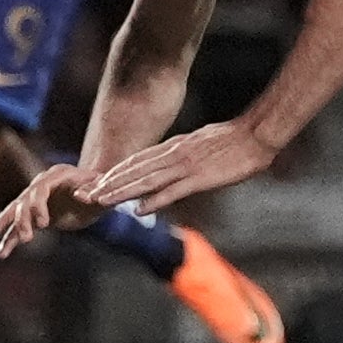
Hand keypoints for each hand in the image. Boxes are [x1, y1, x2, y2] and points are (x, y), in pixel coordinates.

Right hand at [0, 163, 109, 255]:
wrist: (94, 194)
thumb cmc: (100, 188)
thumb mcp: (100, 190)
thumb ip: (93, 192)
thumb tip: (82, 197)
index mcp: (57, 175)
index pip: (41, 188)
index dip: (38, 205)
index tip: (43, 224)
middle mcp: (41, 185)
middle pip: (25, 200)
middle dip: (23, 219)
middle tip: (28, 238)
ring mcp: (35, 200)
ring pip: (16, 212)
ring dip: (9, 228)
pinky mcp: (34, 216)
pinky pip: (18, 227)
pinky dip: (10, 240)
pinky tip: (1, 254)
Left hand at [86, 119, 276, 217]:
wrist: (257, 134)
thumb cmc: (235, 140)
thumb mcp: (202, 144)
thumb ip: (184, 155)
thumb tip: (172, 165)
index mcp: (175, 147)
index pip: (138, 161)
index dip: (116, 173)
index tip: (97, 182)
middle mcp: (174, 154)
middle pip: (134, 170)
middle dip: (109, 183)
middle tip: (85, 193)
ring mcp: (185, 165)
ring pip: (146, 180)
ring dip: (121, 191)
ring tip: (100, 200)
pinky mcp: (199, 177)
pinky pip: (171, 190)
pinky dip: (153, 200)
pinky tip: (138, 208)